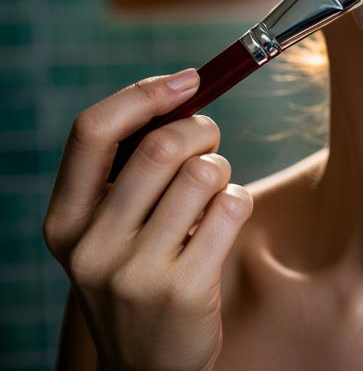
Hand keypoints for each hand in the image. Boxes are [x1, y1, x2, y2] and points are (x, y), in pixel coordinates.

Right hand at [43, 69, 252, 370]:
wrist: (148, 368)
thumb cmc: (141, 278)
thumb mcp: (110, 232)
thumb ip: (130, 173)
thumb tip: (181, 92)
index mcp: (65, 220)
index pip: (91, 132)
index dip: (144, 95)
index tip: (187, 79)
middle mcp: (90, 244)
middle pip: (160, 146)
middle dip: (202, 129)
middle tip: (211, 143)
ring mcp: (134, 270)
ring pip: (203, 173)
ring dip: (222, 170)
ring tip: (213, 194)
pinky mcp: (183, 288)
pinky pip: (231, 207)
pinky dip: (239, 200)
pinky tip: (224, 223)